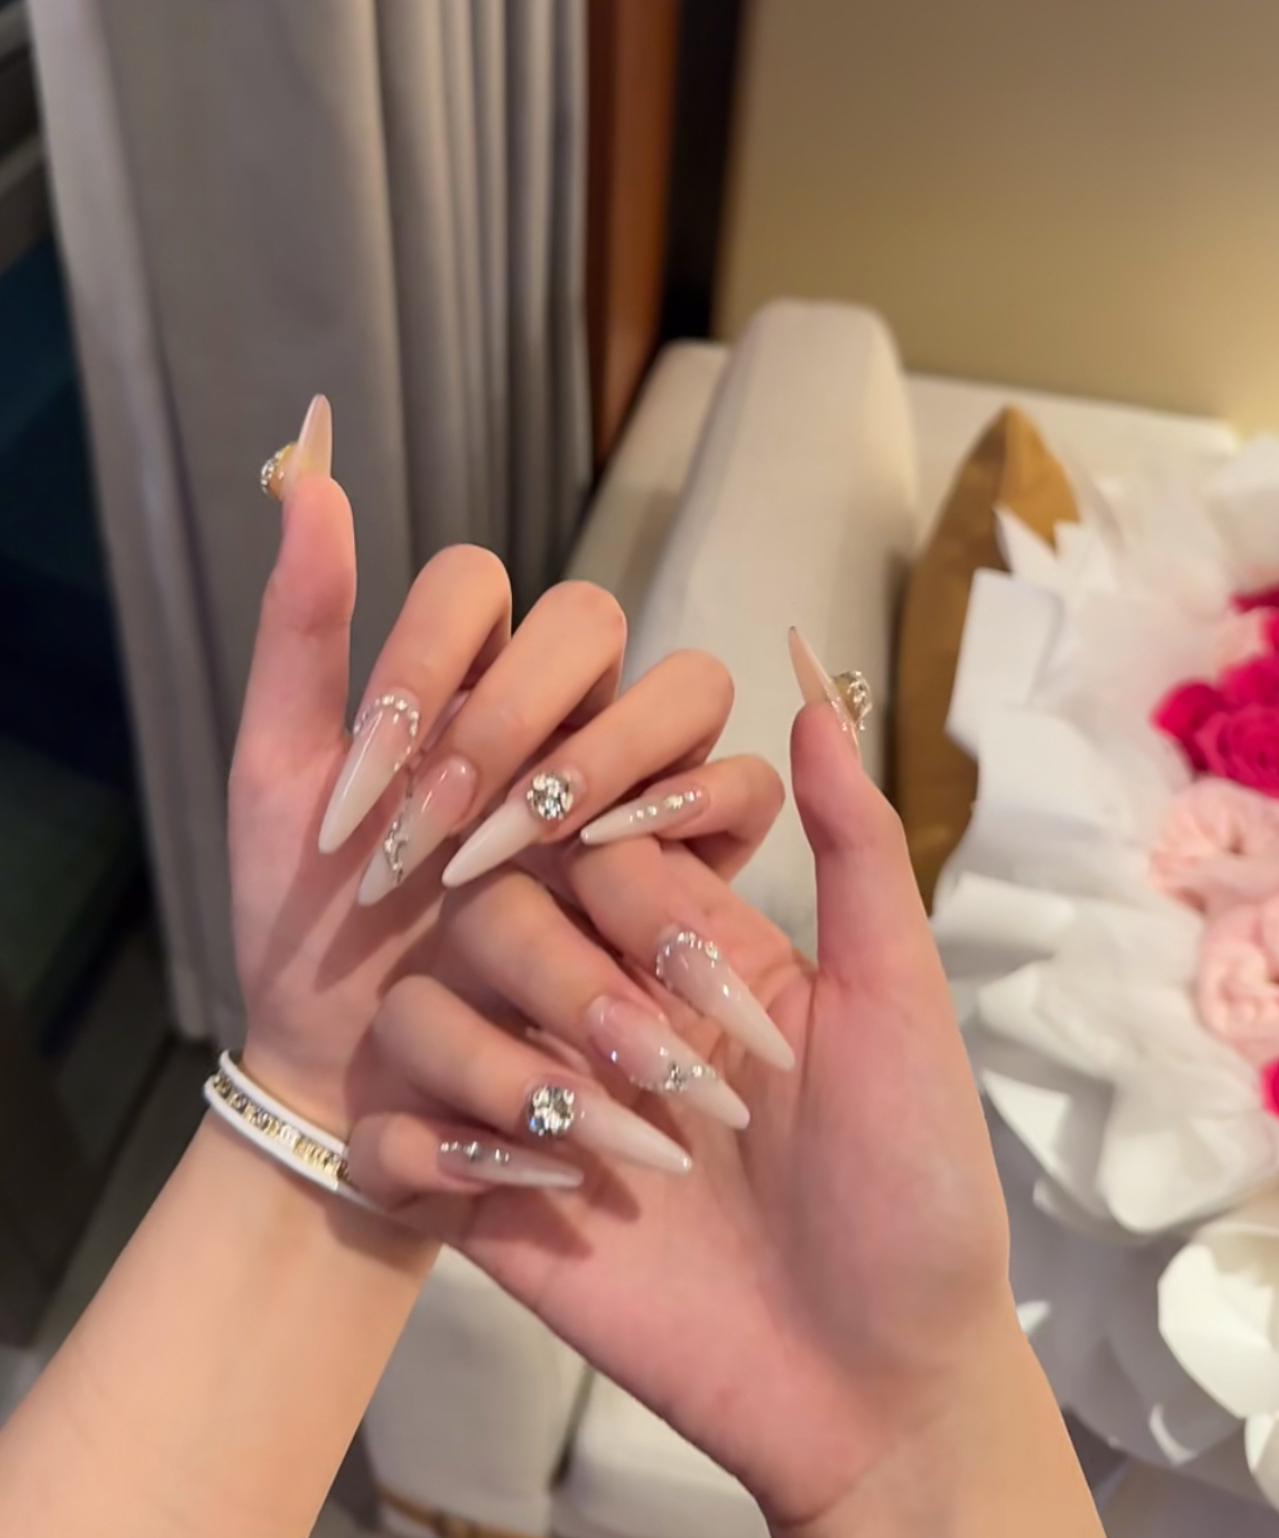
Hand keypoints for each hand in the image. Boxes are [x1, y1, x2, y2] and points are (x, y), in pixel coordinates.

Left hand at [230, 441, 780, 1135]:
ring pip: (686, 680)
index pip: (476, 582)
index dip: (426, 658)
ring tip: (530, 848)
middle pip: (589, 617)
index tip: (362, 789)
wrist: (346, 1067)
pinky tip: (610, 859)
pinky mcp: (689, 853)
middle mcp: (555, 707)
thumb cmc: (308, 926)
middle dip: (512, 715)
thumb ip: (300, 630)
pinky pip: (741, 786)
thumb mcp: (278, 778)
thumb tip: (307, 470)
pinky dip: (693, 804)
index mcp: (460, 674)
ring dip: (604, 751)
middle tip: (442, 830)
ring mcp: (628, 774)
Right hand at [351, 700, 1016, 1530]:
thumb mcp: (898, 1003)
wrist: (872, 1383)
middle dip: (577, 978)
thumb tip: (819, 687)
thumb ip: (854, 847)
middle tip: (674, 1073)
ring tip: (630, 1154)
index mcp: (688, 941)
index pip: (604, 837)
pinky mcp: (483, 1192)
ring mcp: (534, 1092)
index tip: (650, 892)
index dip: (620, 855)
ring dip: (516, 1069)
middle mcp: (596, 999)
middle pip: (501, 906)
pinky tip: (544, 1196)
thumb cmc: (911, 1189)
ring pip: (430, 1007)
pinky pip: (388, 1132)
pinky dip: (442, 1152)